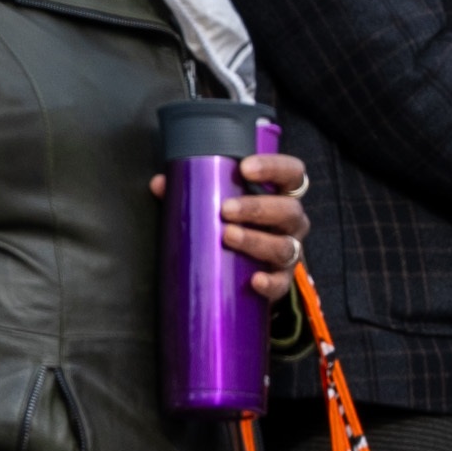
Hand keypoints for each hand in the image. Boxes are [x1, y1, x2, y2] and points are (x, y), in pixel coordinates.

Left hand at [204, 149, 308, 289]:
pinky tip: (254, 280)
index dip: (274, 167)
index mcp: (281, 193)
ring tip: (228, 236)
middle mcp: (291, 221)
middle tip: (225, 209)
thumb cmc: (236, 221)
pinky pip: (282, 283)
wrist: (250, 266)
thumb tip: (160, 184)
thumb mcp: (221, 200)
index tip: (245, 168)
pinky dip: (269, 282)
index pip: (291, 172)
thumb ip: (193, 189)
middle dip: (256, 208)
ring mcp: (291, 251)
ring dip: (256, 240)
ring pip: (284, 245)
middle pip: (288, 210)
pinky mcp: (283, 279)